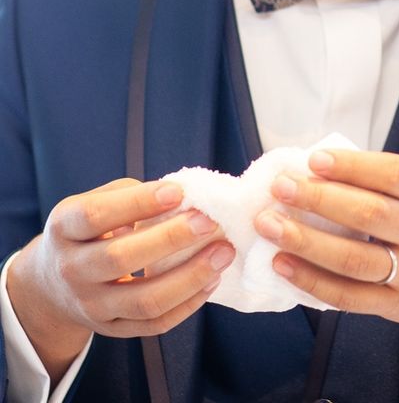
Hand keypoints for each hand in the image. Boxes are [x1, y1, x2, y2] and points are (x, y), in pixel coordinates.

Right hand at [7, 178, 232, 382]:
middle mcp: (71, 270)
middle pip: (120, 260)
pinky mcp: (111, 329)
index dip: (138, 203)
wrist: (52, 282)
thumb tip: (184, 195)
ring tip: (223, 253)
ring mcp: (90, 306)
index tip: (178, 191)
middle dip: (170, 239)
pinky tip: (212, 280)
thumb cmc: (91, 228)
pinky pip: (153, 325)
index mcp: (65, 228)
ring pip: (142, 301)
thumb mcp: (95, 201)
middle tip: (210, 222)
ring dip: (189, 277)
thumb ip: (133, 194)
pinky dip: (188, 305)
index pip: (95, 216)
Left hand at [255, 148, 398, 352]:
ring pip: (353, 258)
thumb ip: (388, 180)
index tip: (314, 160)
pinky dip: (310, 280)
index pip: (394, 174)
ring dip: (304, 241)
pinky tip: (283, 264)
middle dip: (318, 199)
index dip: (351, 166)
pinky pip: (346, 296)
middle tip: (281, 188)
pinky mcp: (396, 307)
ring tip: (270, 224)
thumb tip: (322, 167)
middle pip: (369, 214)